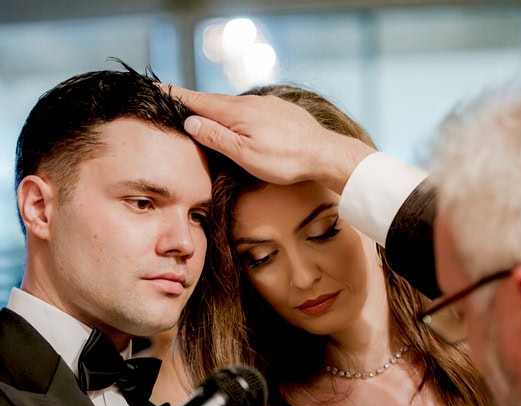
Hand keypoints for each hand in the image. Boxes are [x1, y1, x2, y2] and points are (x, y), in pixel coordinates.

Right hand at [163, 86, 374, 192]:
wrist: (324, 154)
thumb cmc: (285, 160)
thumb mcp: (245, 155)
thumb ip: (217, 137)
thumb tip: (191, 121)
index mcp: (237, 112)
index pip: (199, 101)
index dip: (177, 96)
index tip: (156, 88)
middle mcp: (250, 102)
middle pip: (214, 101)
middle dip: (193, 101)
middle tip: (172, 100)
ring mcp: (266, 104)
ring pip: (233, 105)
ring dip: (215, 108)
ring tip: (201, 113)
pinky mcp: (278, 110)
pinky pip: (249, 109)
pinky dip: (235, 113)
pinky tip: (237, 121)